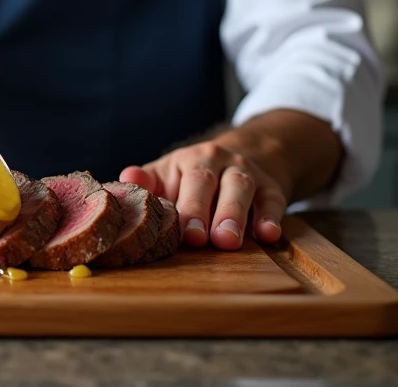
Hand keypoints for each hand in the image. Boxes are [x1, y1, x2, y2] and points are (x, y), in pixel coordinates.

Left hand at [119, 141, 290, 250]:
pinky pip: (273, 201)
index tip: (178, 231)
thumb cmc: (194, 177)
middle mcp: (216, 161)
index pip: (182, 179)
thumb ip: (147, 182)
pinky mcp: (271, 188)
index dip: (180, 205)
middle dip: (201, 210)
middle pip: (206, 182)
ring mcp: (245, 173)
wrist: (244, 157)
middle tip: (197, 239)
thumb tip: (124, 178)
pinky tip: (268, 234)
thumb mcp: (169, 175)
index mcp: (187, 160)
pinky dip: (270, 217)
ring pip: (239, 188)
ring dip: (234, 215)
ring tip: (227, 241)